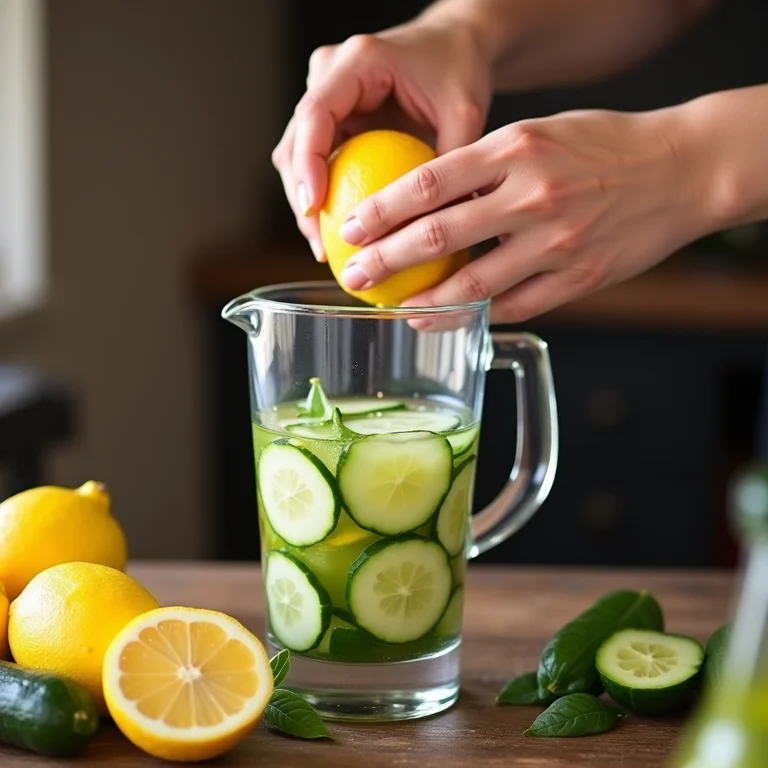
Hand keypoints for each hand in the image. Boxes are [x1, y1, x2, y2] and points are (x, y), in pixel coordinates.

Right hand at [271, 20, 492, 260]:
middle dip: (302, 197)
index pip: (315, 113)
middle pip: (295, 142)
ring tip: (326, 250)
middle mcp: (330, 77)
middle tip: (321, 245)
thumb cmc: (460, 70)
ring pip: (297, 158)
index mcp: (357, 63)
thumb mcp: (464, 111)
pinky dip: (323, 199)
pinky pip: (316, 164)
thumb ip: (451, 160)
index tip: (315, 206)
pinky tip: (338, 236)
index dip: (307, 163)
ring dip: (307, 205)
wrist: (454, 46)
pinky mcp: (333, 122)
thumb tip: (444, 221)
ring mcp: (327, 99)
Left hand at [338, 108, 711, 322]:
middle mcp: (533, 195)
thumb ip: (485, 165)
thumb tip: (426, 200)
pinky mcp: (579, 279)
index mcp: (515, 149)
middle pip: (439, 235)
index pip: (427, 182)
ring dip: (426, 302)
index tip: (350, 228)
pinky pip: (516, 305)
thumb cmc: (604, 147)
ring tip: (398, 310)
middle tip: (356, 276)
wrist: (680, 170)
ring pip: (474, 283)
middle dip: (386, 261)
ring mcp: (557, 242)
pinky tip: (452, 319)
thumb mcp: (538, 134)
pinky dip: (479, 314)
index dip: (380, 210)